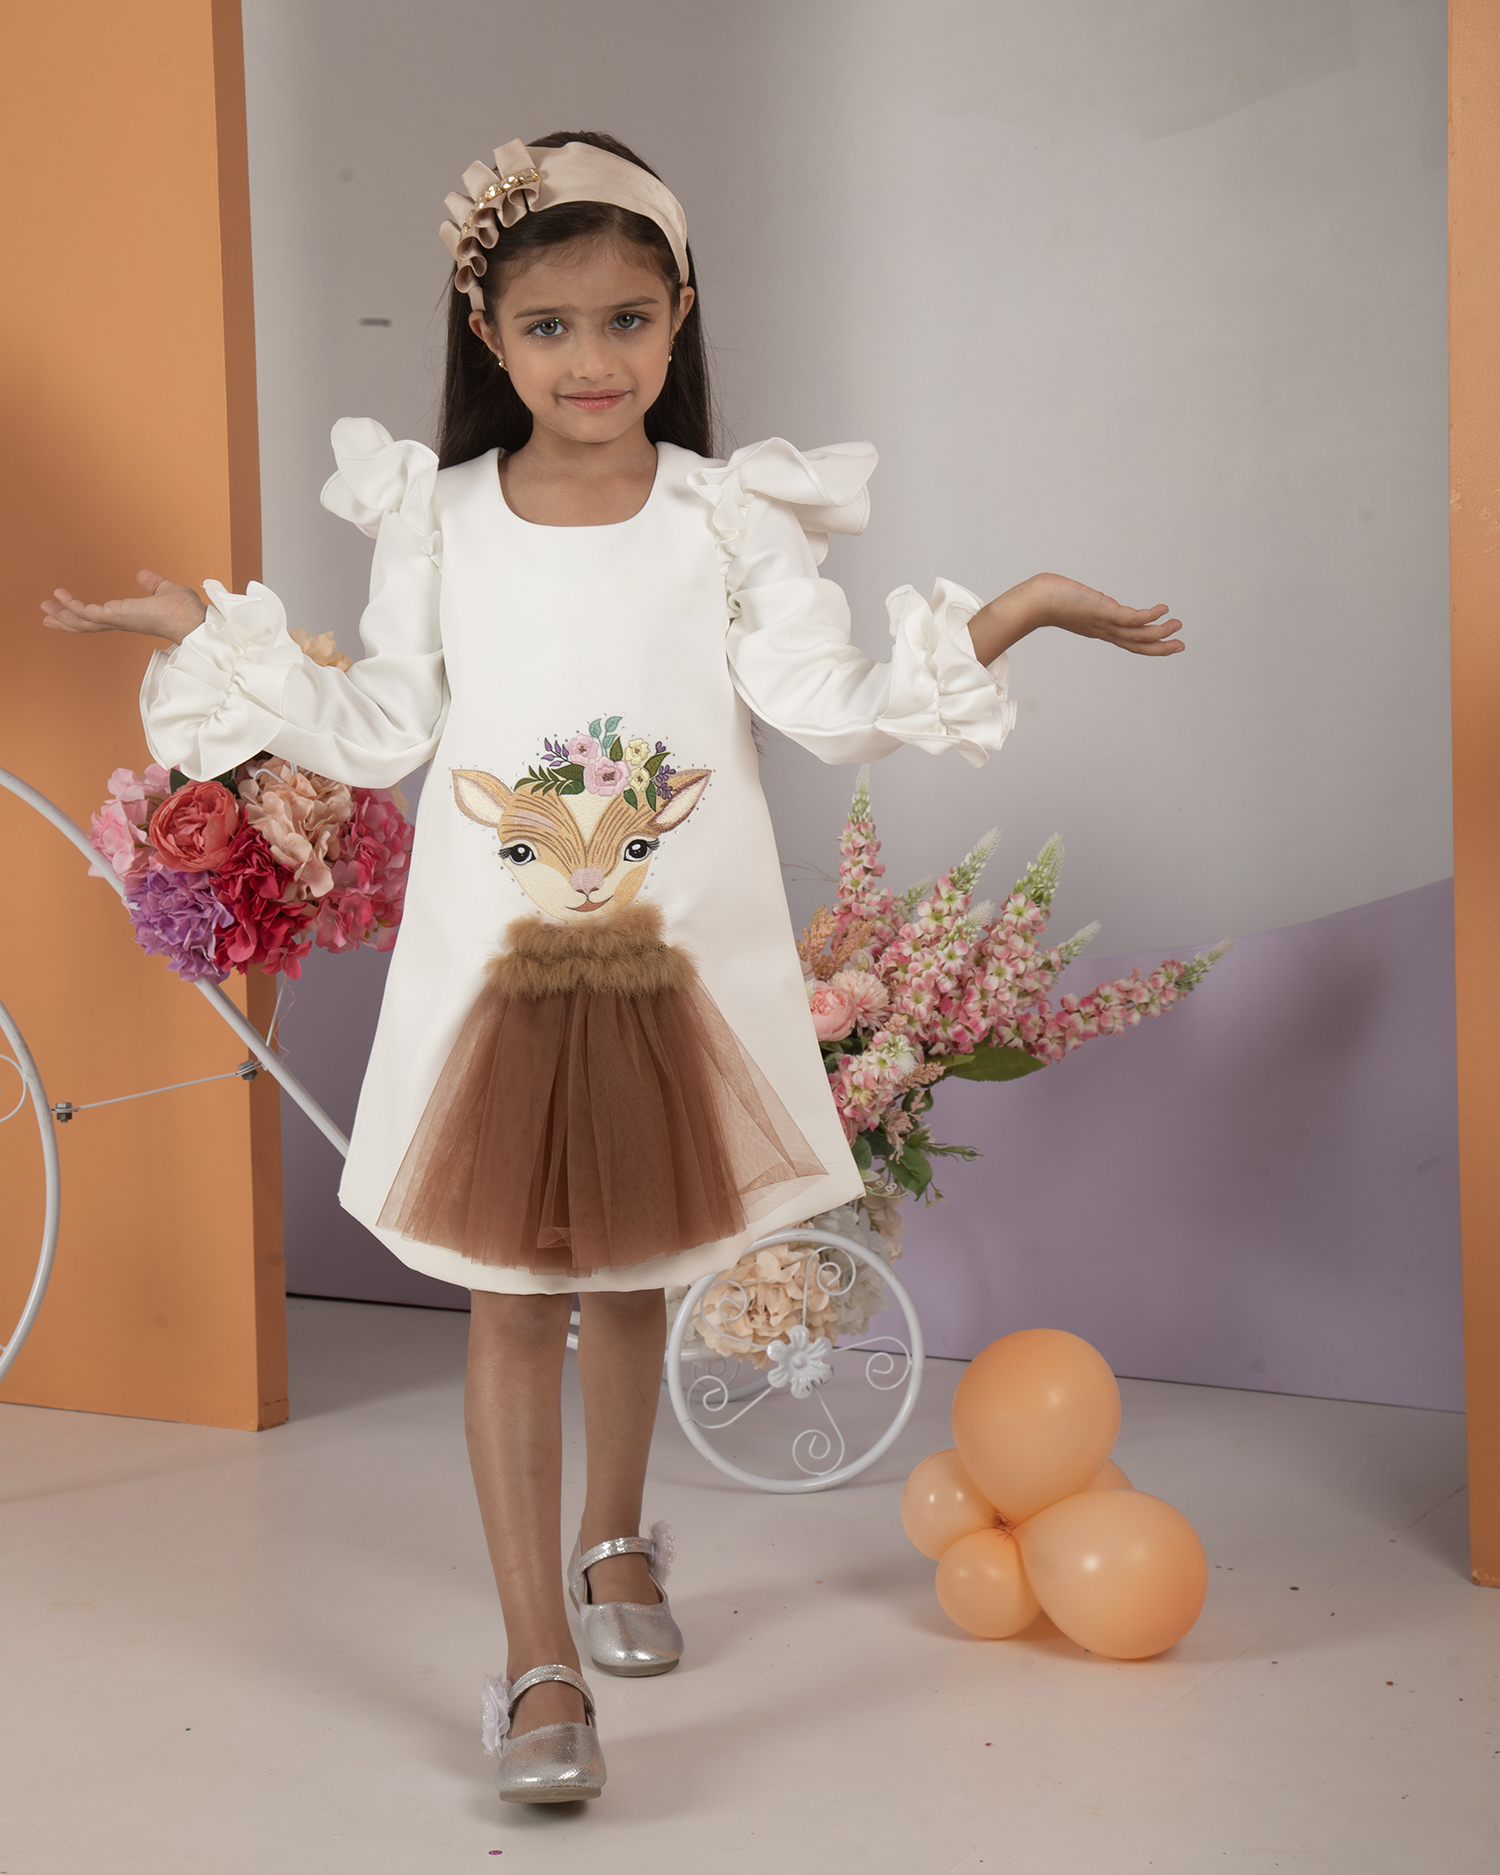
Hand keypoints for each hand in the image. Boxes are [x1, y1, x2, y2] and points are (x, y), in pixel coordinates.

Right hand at [41, 569, 207, 645]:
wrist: (192, 618)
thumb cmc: (184, 610)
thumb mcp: (165, 590)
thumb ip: (153, 584)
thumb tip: (143, 576)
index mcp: (129, 617)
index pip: (100, 619)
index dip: (83, 615)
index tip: (67, 611)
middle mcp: (120, 621)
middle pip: (86, 625)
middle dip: (65, 620)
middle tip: (46, 615)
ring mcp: (116, 620)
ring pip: (82, 622)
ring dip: (62, 615)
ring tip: (45, 606)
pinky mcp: (115, 616)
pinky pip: (87, 613)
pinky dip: (72, 605)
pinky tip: (60, 596)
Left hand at [969, 572, 1184, 663]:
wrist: (1036, 601)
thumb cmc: (1048, 599)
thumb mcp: (1073, 602)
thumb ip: (1082, 603)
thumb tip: (1074, 596)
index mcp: (1099, 629)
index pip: (1128, 641)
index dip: (1147, 644)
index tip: (1164, 642)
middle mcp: (1104, 630)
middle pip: (1137, 645)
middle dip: (1160, 647)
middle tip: (1181, 646)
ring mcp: (1105, 623)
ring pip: (1138, 635)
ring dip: (1161, 632)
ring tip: (1178, 625)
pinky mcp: (1104, 613)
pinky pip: (1132, 618)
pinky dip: (1149, 616)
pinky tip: (1162, 610)